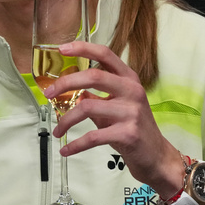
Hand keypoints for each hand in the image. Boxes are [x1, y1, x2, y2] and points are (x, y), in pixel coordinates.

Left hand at [43, 41, 183, 193]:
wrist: (156, 156)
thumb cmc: (132, 128)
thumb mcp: (115, 106)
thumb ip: (94, 96)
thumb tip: (66, 89)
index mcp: (128, 79)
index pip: (105, 54)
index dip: (82, 48)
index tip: (62, 48)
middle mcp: (132, 90)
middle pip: (93, 76)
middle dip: (65, 84)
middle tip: (47, 94)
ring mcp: (132, 112)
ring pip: (87, 107)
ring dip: (66, 120)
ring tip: (57, 130)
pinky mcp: (128, 134)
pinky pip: (93, 136)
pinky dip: (75, 144)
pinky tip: (66, 149)